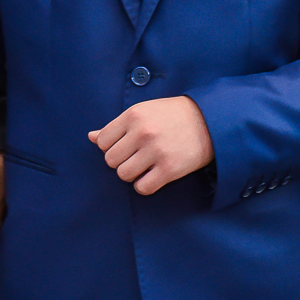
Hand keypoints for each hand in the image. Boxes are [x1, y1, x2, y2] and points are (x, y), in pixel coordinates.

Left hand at [89, 96, 213, 194]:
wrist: (209, 121)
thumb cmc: (170, 115)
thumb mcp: (142, 111)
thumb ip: (116, 125)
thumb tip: (90, 137)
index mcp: (133, 115)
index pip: (102, 141)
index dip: (110, 146)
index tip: (123, 146)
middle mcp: (142, 132)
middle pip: (110, 160)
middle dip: (120, 161)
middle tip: (135, 156)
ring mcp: (156, 151)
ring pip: (124, 175)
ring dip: (132, 174)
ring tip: (144, 165)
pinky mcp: (170, 169)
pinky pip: (142, 188)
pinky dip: (144, 185)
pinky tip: (153, 176)